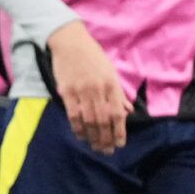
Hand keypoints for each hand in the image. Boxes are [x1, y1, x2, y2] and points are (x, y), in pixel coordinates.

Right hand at [46, 22, 126, 152]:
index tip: (120, 143)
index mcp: (111, 84)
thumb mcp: (110, 72)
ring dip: (93, 137)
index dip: (119, 131)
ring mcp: (82, 91)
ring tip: (95, 147)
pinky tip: (81, 136)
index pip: (117, 113)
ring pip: (89, 120)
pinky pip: (73, 114)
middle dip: (106, 138)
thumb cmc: (92, 57)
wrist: (70, 42)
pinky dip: (78, 128)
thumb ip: (118, 93)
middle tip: (107, 151)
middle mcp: (98, 89)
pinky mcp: (67, 91)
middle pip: (103, 120)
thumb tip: (128, 111)